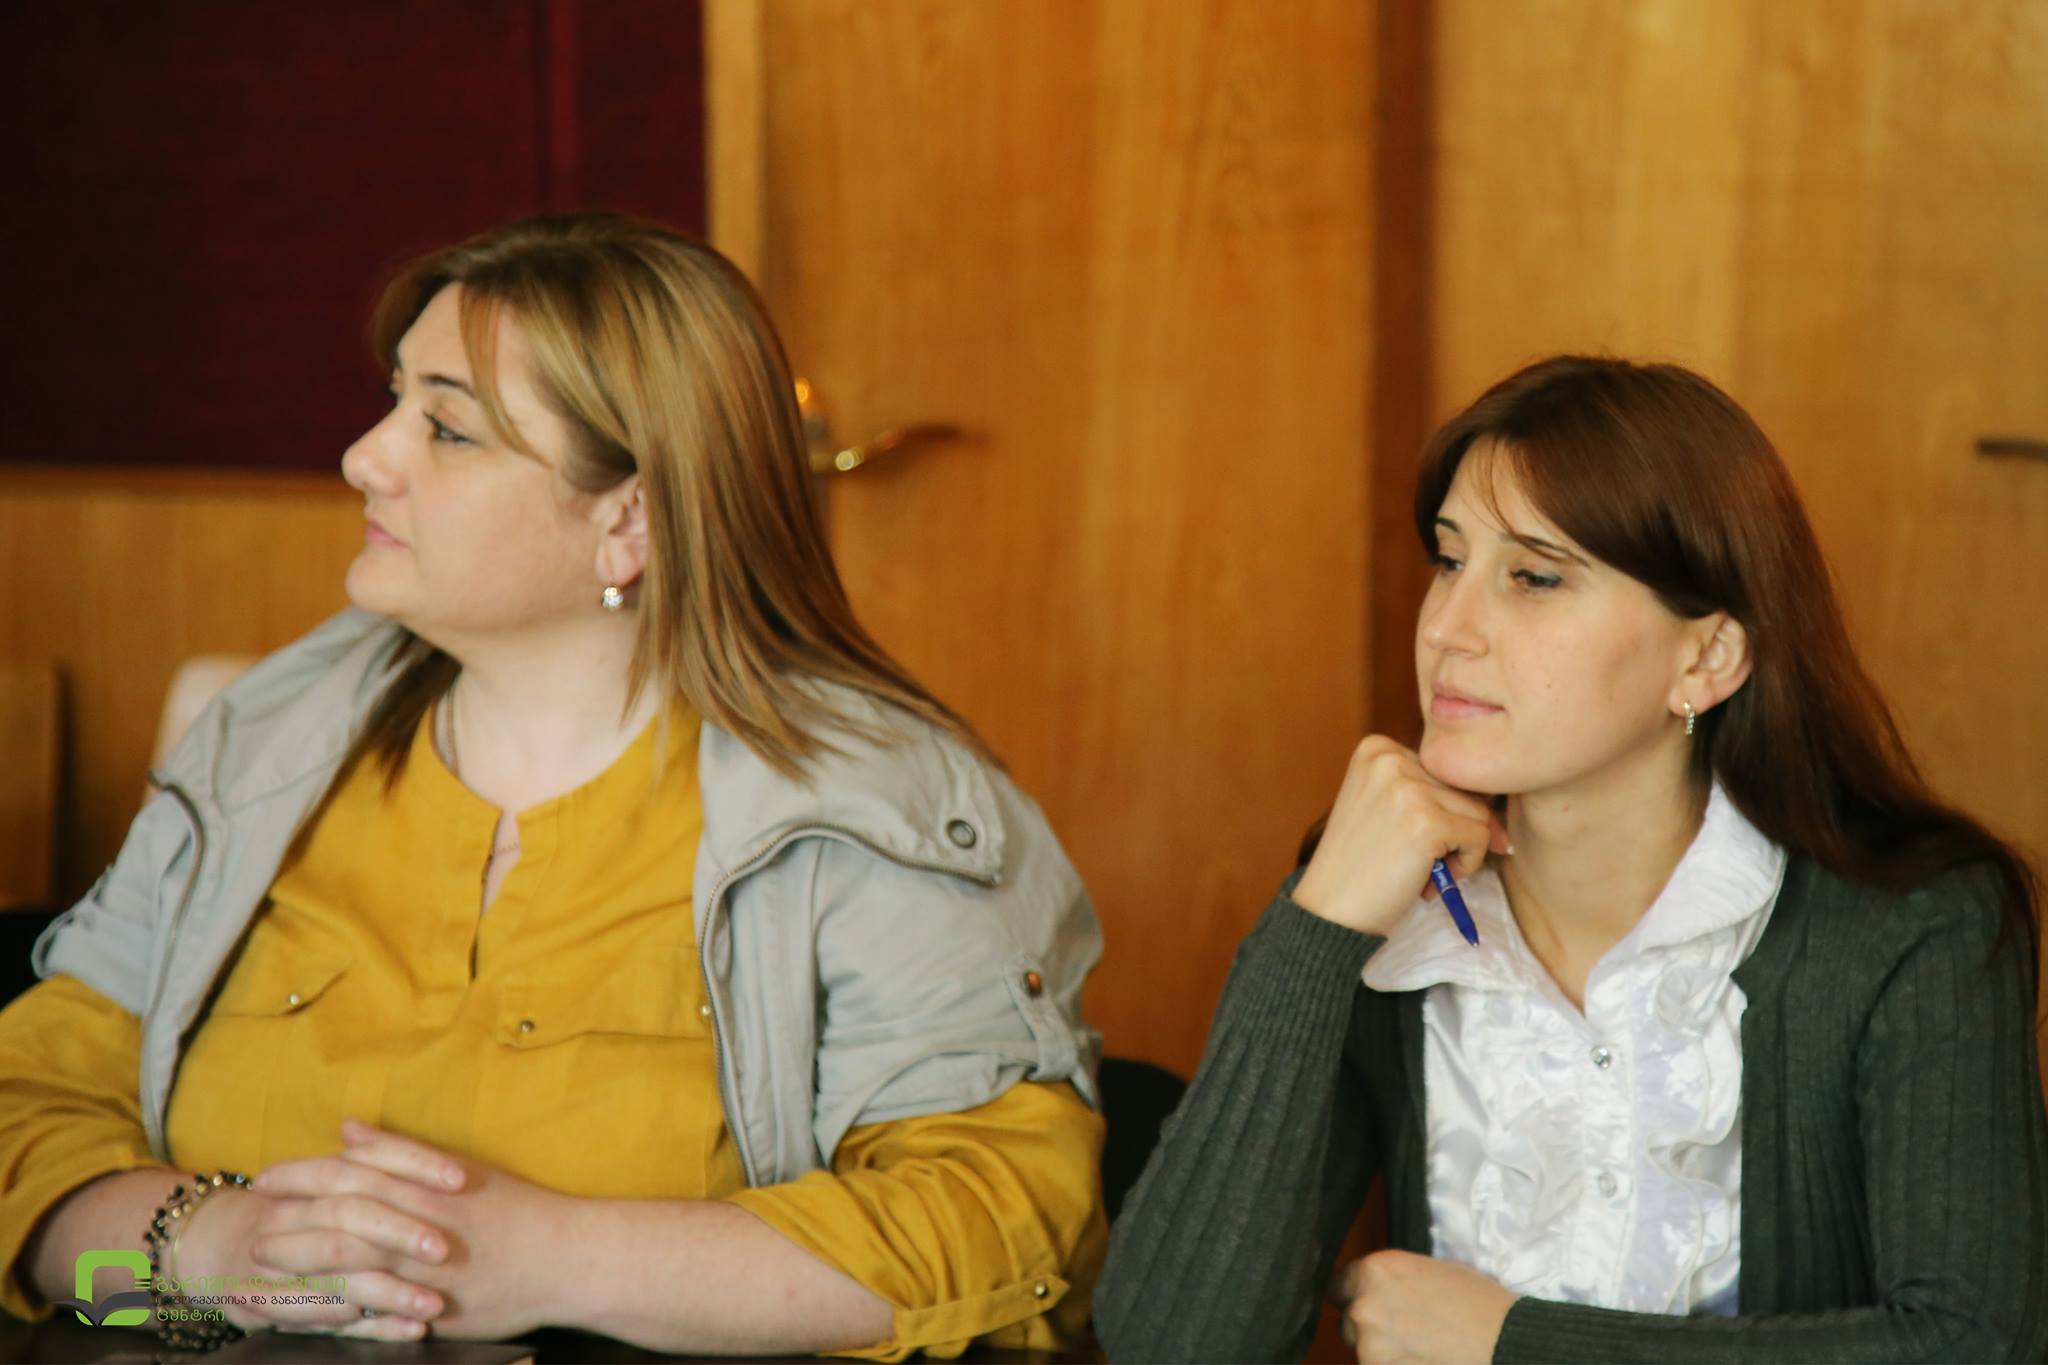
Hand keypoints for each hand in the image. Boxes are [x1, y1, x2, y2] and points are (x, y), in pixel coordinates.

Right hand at [170, 1163, 453, 1340]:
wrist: (217, 1248)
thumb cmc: (296, 1213)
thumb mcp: (328, 1181)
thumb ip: (372, 1160)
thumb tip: (421, 1145)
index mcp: (311, 1178)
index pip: (364, 1160)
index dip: (414, 1164)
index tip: (460, 1179)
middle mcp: (290, 1215)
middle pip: (347, 1217)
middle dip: (398, 1233)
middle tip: (445, 1249)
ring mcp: (278, 1264)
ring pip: (337, 1276)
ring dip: (391, 1292)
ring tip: (436, 1304)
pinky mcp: (273, 1306)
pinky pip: (325, 1319)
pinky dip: (370, 1326)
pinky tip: (409, 1330)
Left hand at [253, 1119, 571, 1339]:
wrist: (565, 1257)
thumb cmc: (517, 1211)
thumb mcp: (459, 1169)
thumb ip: (400, 1152)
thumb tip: (349, 1129)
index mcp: (422, 1184)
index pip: (348, 1172)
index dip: (302, 1174)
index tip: (267, 1177)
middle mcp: (415, 1220)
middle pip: (336, 1213)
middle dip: (288, 1217)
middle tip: (250, 1220)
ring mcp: (420, 1265)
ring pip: (344, 1259)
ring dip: (297, 1260)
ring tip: (259, 1262)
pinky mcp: (427, 1304)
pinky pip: (368, 1306)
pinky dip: (330, 1305)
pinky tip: (303, 1308)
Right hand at [1292, 736, 1509, 937]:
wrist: (1330, 911)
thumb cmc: (1360, 865)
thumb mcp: (1385, 807)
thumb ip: (1428, 789)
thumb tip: (1498, 809)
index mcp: (1377, 748)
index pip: (1444, 771)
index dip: (1440, 812)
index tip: (1409, 840)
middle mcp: (1390, 758)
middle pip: (1463, 789)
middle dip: (1451, 832)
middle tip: (1411, 862)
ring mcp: (1408, 788)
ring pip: (1478, 812)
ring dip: (1459, 849)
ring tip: (1419, 870)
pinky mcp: (1428, 821)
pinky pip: (1481, 838)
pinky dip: (1465, 865)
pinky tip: (1427, 879)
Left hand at [1333, 1250, 1515, 1363]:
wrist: (1503, 1339)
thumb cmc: (1477, 1302)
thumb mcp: (1428, 1270)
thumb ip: (1392, 1281)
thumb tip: (1378, 1291)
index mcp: (1375, 1271)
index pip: (1337, 1285)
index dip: (1353, 1295)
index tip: (1367, 1304)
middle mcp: (1364, 1306)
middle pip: (1349, 1321)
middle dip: (1370, 1327)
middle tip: (1404, 1331)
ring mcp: (1370, 1347)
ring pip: (1364, 1351)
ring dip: (1383, 1352)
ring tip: (1420, 1349)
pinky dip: (1395, 1364)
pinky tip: (1421, 1360)